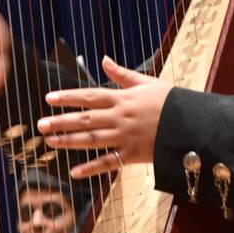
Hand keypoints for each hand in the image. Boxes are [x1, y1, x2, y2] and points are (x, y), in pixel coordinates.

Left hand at [38, 57, 171, 177]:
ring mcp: (125, 138)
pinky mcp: (132, 156)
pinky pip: (108, 163)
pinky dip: (90, 169)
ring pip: (92, 141)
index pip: (90, 96)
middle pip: (86, 120)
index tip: (48, 98)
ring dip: (69, 142)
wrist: (193, 125)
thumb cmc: (170, 101)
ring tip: (50, 141)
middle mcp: (120, 118)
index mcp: (123, 99)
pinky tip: (73, 173)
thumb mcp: (147, 82)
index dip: (68, 97)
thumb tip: (104, 60)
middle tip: (40, 124)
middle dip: (61, 122)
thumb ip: (123, 74)